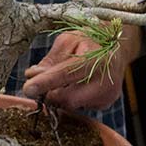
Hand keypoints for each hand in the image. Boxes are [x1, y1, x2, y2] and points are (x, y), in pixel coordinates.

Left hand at [22, 25, 141, 110]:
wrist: (118, 45)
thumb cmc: (90, 39)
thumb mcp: (69, 40)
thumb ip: (51, 59)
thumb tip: (32, 75)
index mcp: (96, 58)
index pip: (66, 73)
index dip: (45, 82)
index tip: (27, 88)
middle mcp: (105, 80)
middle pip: (68, 99)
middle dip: (49, 95)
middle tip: (37, 86)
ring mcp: (108, 95)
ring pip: (72, 106)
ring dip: (59, 96)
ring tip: (61, 80)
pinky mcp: (106, 104)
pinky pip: (80, 106)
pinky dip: (71, 98)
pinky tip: (75, 85)